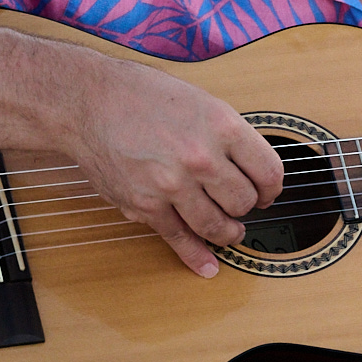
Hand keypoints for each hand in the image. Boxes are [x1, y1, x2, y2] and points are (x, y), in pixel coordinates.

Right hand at [68, 56, 283, 277]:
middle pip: (244, 202)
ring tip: (230, 231)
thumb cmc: (144, 95)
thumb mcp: (201, 101)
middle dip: (247, 208)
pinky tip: (208, 266)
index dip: (271, 188)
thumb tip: (251, 170)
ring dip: (228, 233)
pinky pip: (179, 239)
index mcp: (222, 126)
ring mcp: (173, 185)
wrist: (90, 101)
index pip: (269, 172)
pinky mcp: (146, 205)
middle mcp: (201, 157)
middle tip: (242, 206)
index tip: (266, 193)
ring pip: (217, 226)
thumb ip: (228, 137)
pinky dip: (197, 257)